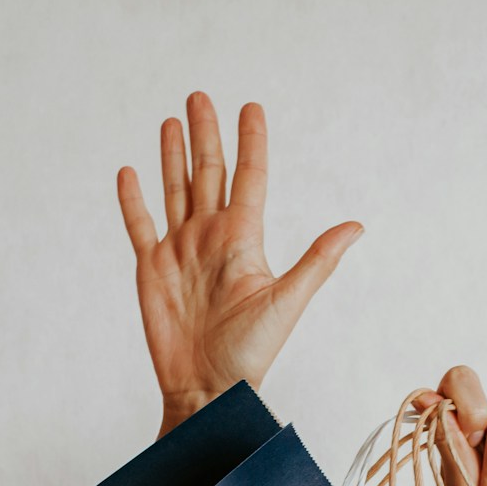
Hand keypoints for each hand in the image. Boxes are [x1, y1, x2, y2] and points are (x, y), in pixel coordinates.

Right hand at [118, 92, 364, 436]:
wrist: (208, 388)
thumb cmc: (251, 353)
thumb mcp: (287, 301)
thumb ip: (318, 260)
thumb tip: (357, 227)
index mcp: (243, 240)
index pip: (248, 177)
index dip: (250, 142)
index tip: (251, 107)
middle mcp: (210, 238)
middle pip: (207, 173)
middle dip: (204, 135)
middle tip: (200, 97)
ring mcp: (179, 252)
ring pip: (174, 191)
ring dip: (173, 157)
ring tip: (173, 121)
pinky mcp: (151, 269)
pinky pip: (140, 226)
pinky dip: (132, 200)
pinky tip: (130, 171)